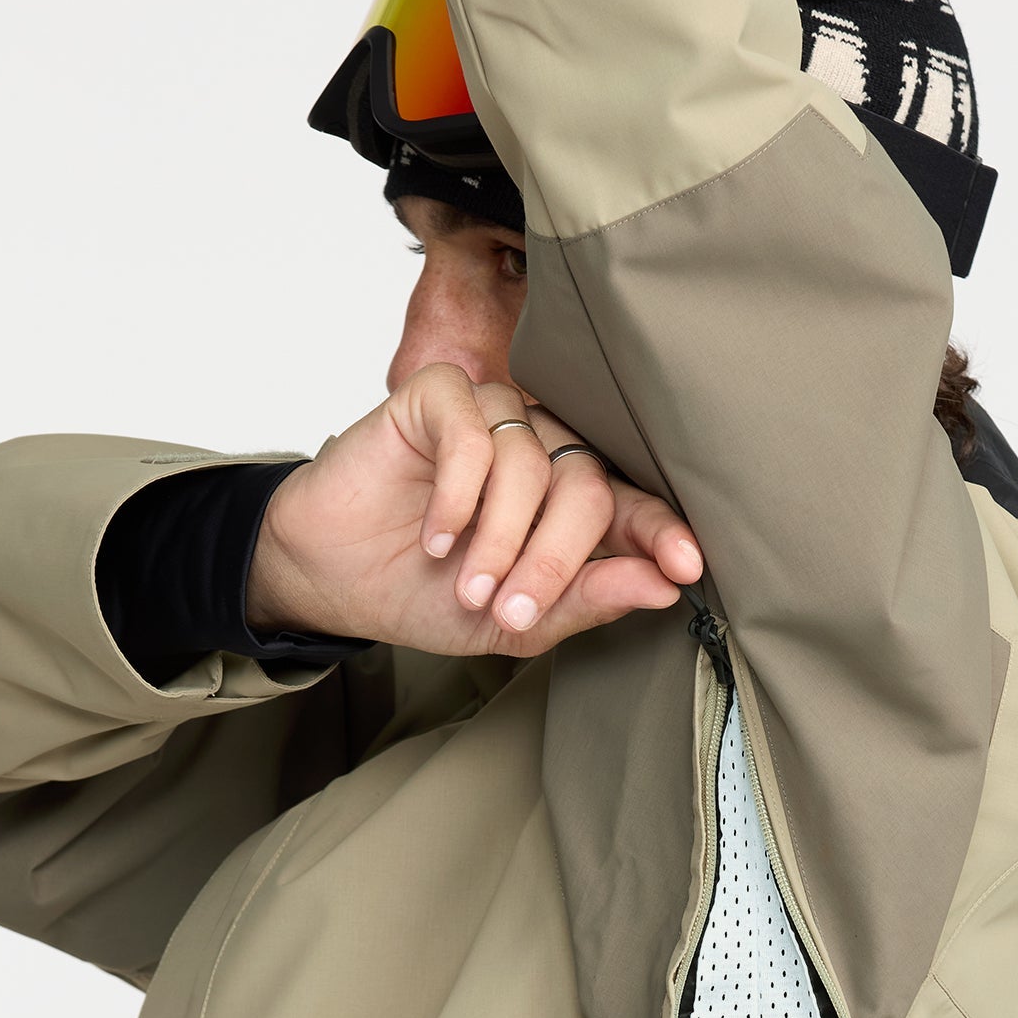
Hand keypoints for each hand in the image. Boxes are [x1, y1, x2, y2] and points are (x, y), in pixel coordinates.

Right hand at [246, 365, 702, 657]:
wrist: (334, 577)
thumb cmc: (424, 594)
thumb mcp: (513, 620)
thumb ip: (585, 600)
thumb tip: (662, 586)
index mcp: (568, 504)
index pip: (631, 506)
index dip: (660, 532)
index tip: (683, 566)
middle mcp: (542, 451)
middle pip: (586, 486)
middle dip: (554, 557)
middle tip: (513, 605)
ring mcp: (494, 419)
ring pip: (531, 464)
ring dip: (499, 538)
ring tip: (464, 582)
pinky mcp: (441, 397)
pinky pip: (474, 436)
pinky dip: (459, 497)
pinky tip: (436, 537)